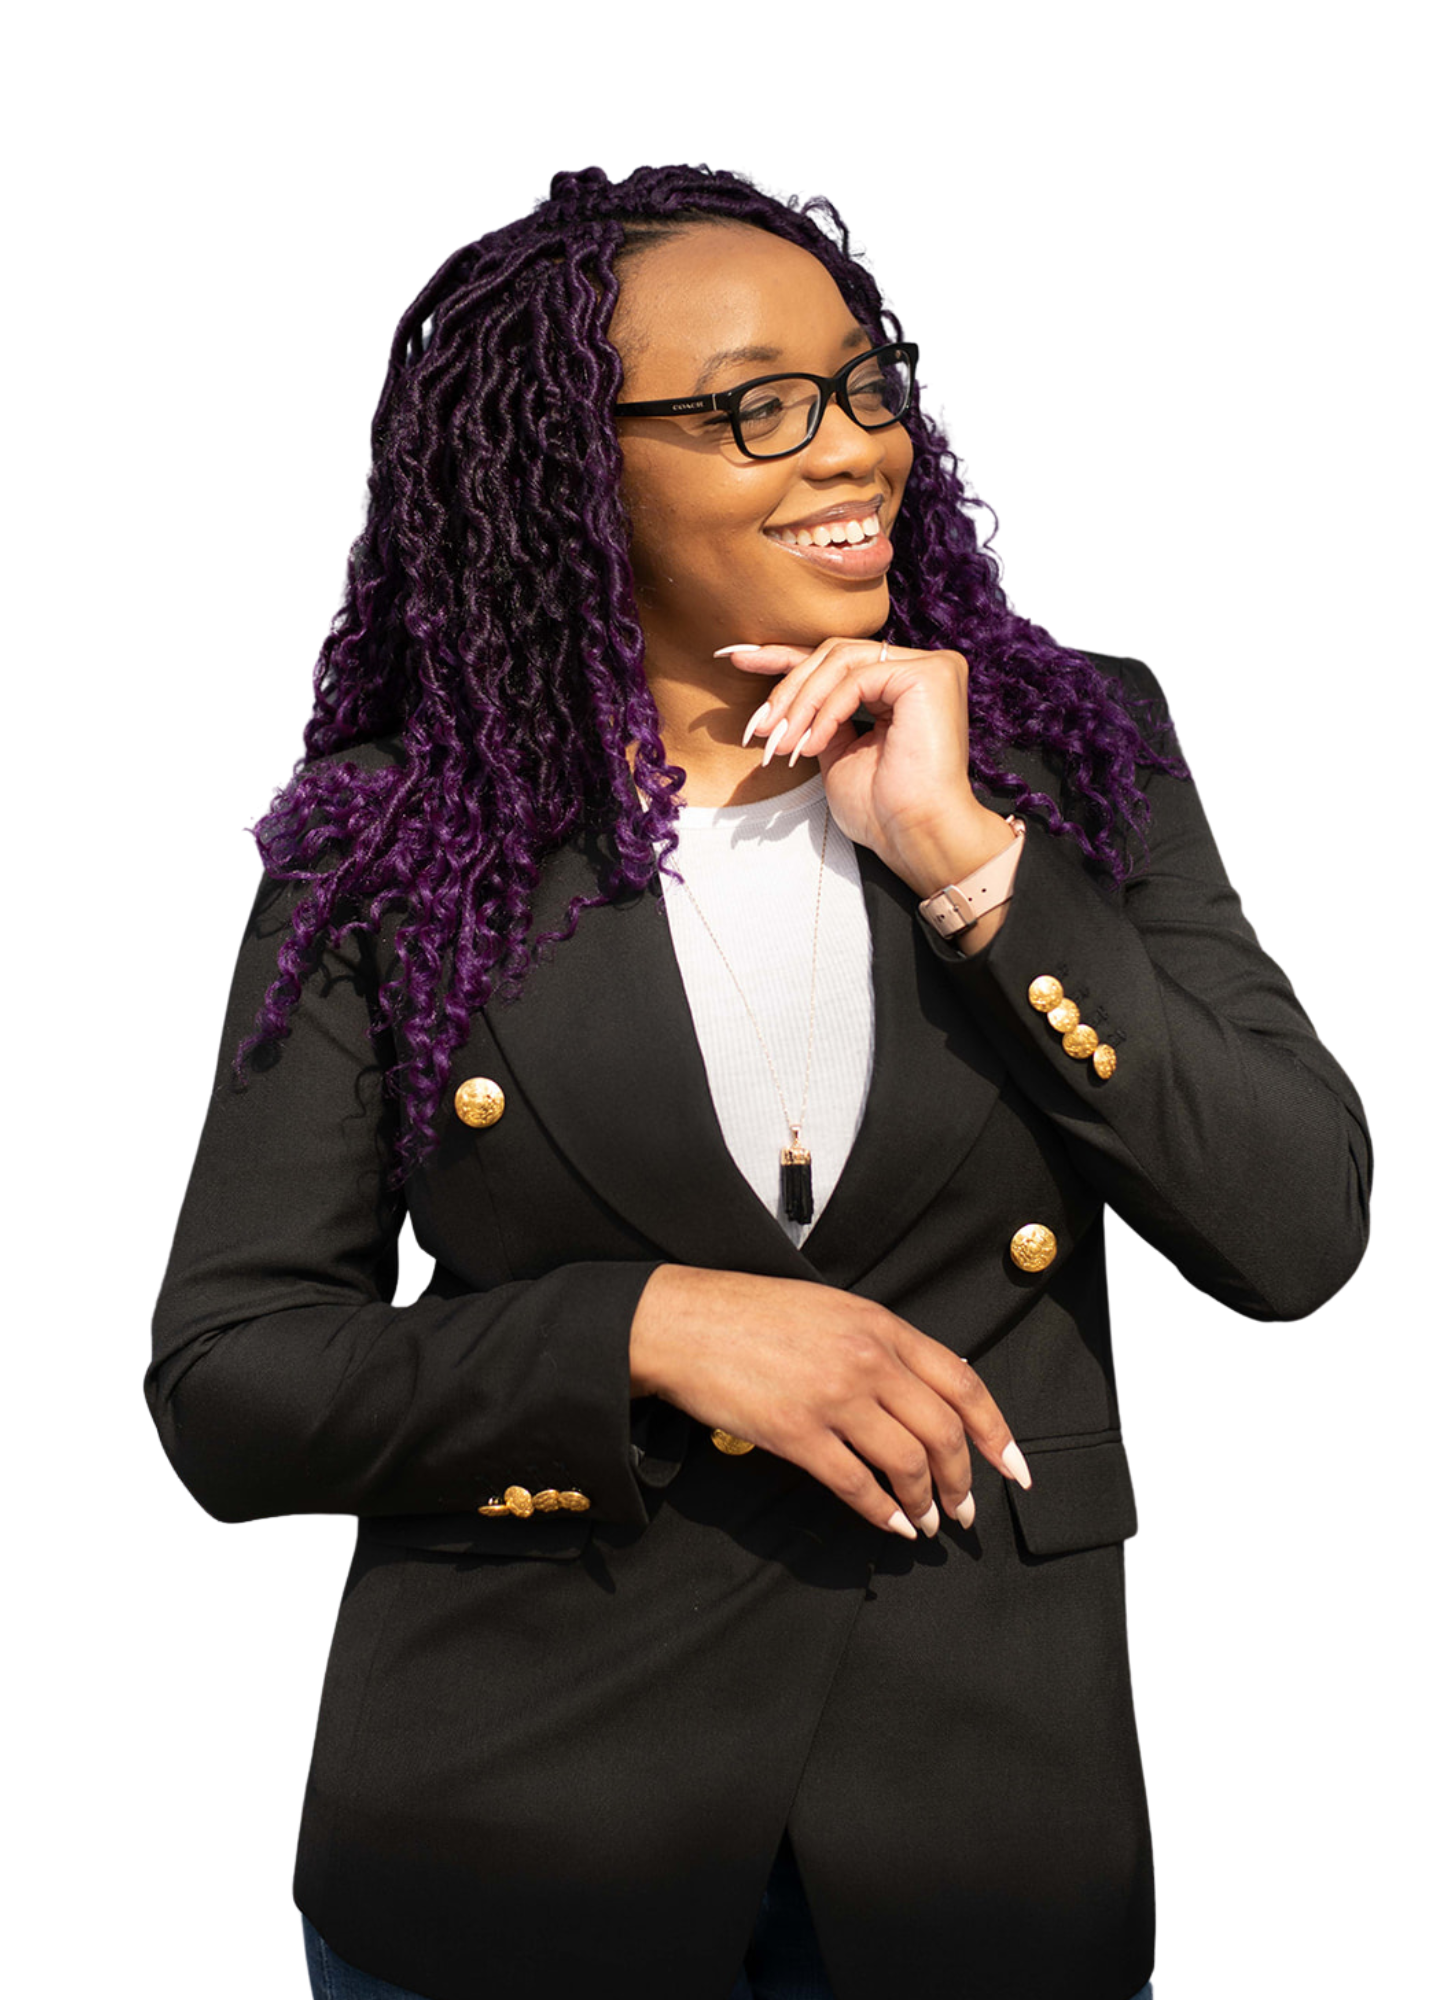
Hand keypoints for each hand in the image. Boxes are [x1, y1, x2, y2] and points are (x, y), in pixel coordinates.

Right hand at [629, 1264, 1030, 1538]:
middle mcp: (868, 1359)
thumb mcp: (832, 1311)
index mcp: (881, 1326)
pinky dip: (883, 1513)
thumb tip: (924, 1394)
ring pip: (908, 1463)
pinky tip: (891, 1524)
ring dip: (926, 1503)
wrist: (683, 1322)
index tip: (1014, 1469)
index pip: (963, 1382)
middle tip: (965, 1512)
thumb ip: (881, 1345)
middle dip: (964, 1481)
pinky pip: (857, 1485)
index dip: (997, 1432)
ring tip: (927, 1523)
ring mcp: (834, 1397)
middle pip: (944, 1432)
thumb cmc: (752, 1314)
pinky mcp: (797, 1433)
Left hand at [719, 638, 1013, 894]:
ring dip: (801, 703)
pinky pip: (856, 680)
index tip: (737, 657)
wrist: (916, 835)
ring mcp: (929, 667)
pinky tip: (813, 745)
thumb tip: (776, 705)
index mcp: (900, 685)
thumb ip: (818, 718)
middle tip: (759, 726)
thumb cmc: (882, 809)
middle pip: (834, 654)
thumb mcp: (836, 753)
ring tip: (781, 742)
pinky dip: (826, 712)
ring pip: (840, 660)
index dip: (783, 657)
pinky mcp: (931, 675)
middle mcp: (919, 668)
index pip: (835, 660)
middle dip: (787, 688)